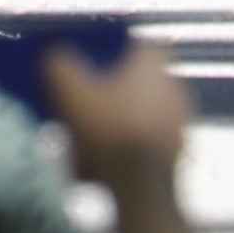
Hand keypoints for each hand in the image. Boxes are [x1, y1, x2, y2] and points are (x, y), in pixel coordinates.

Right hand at [44, 36, 190, 178]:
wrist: (141, 188)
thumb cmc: (108, 131)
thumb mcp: (70, 93)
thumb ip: (59, 66)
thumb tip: (54, 56)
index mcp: (152, 64)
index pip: (138, 44)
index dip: (114, 53)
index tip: (92, 67)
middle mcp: (173, 87)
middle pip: (137, 83)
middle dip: (110, 97)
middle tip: (84, 110)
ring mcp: (179, 124)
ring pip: (138, 117)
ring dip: (114, 127)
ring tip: (85, 146)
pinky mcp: (177, 156)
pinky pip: (143, 145)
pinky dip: (124, 152)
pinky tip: (99, 169)